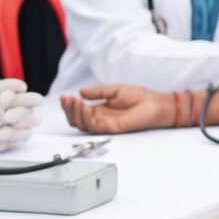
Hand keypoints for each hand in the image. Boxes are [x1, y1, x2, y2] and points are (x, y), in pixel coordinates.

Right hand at [59, 83, 182, 134]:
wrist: (153, 103)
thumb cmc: (137, 96)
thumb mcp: (114, 90)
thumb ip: (97, 92)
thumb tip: (80, 92)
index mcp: (98, 110)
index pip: (78, 111)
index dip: (69, 106)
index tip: (64, 97)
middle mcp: (99, 118)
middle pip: (76, 120)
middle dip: (69, 110)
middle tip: (68, 99)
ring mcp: (104, 124)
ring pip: (83, 125)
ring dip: (76, 114)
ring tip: (76, 102)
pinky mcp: (112, 128)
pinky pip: (95, 127)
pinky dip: (88, 118)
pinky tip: (87, 108)